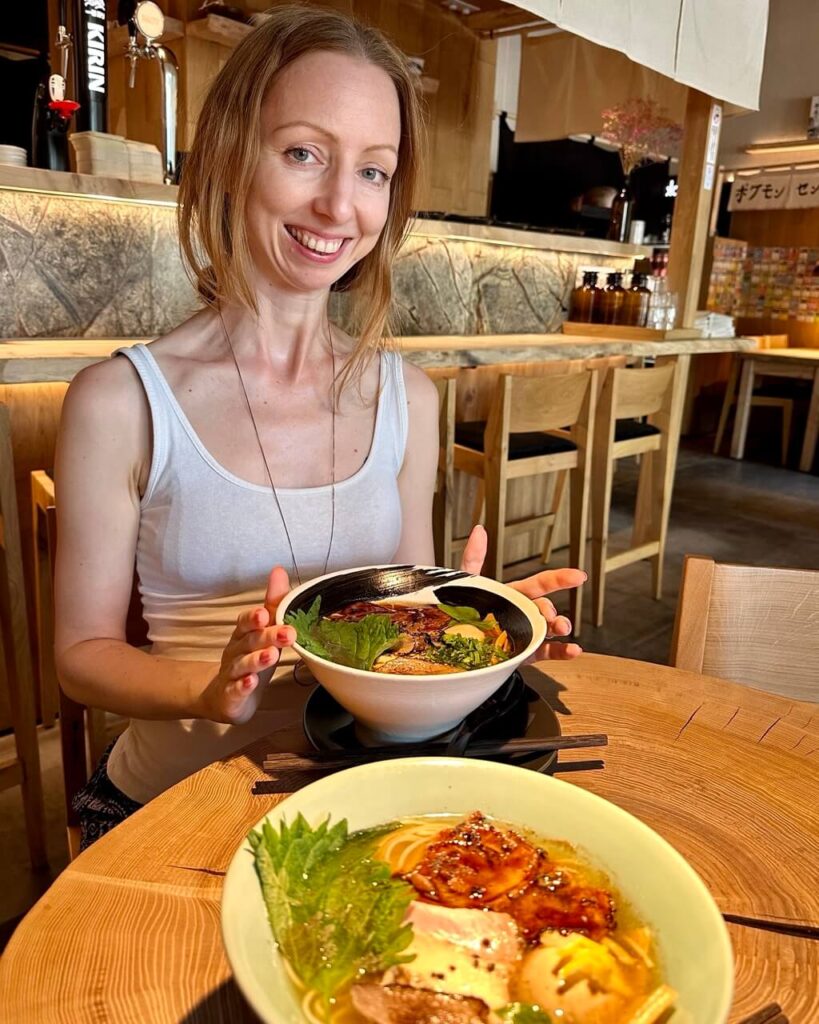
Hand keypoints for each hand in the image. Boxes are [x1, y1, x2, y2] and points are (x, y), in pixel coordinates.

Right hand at [200, 566, 294, 724]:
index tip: (266, 612)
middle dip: (267, 636)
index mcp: (244, 635)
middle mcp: (236, 652)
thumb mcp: (263, 631)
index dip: (254, 617)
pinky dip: (242, 686)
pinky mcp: (230, 696)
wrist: (221, 696)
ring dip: (256, 660)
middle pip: (250, 642)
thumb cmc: (249, 659)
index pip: (246, 622)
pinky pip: (235, 690)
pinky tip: (250, 683)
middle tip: (287, 633)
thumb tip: (279, 571)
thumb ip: (273, 604)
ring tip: (271, 656)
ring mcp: (231, 674)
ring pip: (242, 665)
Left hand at [460, 525, 583, 660]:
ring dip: (561, 627)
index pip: (541, 583)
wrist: (462, 644)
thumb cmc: (467, 612)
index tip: (578, 576)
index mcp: (515, 594)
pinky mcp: (527, 653)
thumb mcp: (468, 583)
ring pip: (550, 629)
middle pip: (545, 608)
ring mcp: (528, 633)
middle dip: (550, 610)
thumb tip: (479, 530)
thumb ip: (474, 557)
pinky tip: (573, 650)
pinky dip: (563, 652)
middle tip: (548, 614)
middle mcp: (525, 613)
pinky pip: (548, 652)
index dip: (559, 578)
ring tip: (562, 628)